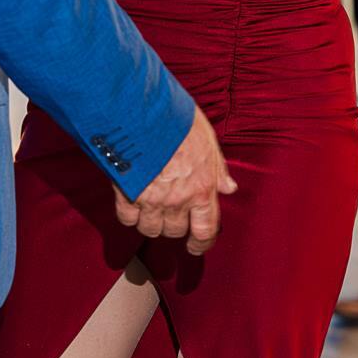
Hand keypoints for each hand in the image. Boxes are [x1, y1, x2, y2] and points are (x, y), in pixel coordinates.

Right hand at [115, 104, 233, 255]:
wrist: (143, 110)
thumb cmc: (178, 121)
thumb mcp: (208, 140)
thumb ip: (219, 169)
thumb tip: (229, 188)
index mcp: (203, 189)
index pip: (206, 231)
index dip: (201, 244)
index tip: (195, 247)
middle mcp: (178, 200)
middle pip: (175, 232)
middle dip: (174, 227)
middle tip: (171, 215)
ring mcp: (152, 200)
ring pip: (150, 230)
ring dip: (151, 224)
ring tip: (150, 210)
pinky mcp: (127, 195)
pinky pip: (127, 219)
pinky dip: (129, 216)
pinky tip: (132, 205)